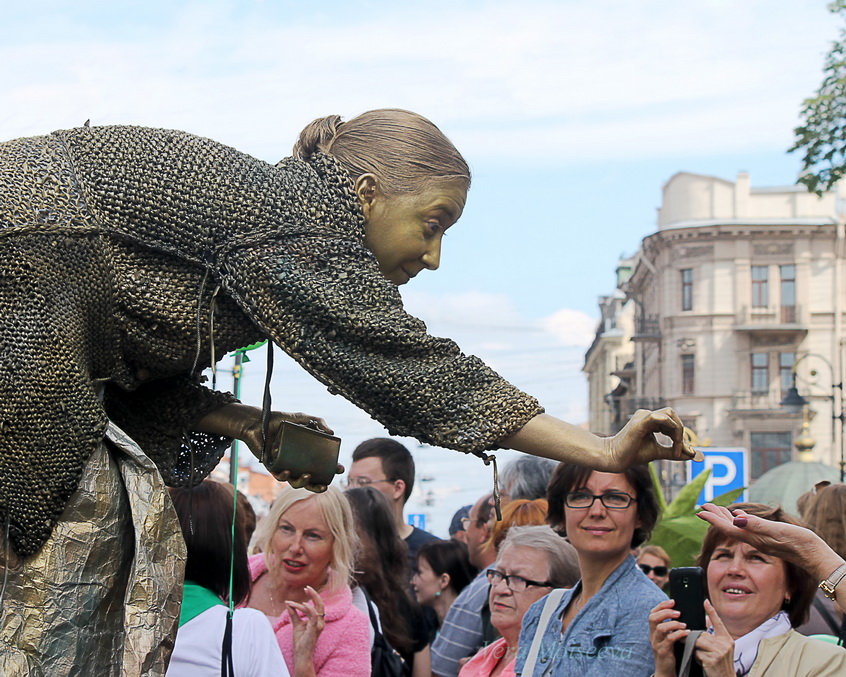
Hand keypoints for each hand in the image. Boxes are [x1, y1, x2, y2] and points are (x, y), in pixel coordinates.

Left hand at [195, 404, 341, 490]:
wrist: (259, 420)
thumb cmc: (280, 420)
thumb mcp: (302, 419)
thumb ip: (318, 422)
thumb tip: (332, 432)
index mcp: (304, 455)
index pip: (320, 466)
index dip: (330, 470)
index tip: (339, 469)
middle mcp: (295, 462)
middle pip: (309, 480)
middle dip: (318, 485)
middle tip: (325, 485)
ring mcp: (283, 466)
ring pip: (294, 482)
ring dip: (302, 483)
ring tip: (308, 477)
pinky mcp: (270, 466)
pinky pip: (278, 476)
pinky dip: (283, 476)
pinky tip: (287, 472)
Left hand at [286, 586, 325, 676]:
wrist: (301, 654)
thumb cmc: (300, 640)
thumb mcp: (296, 624)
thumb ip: (294, 614)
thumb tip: (288, 604)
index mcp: (318, 619)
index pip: (317, 605)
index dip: (312, 596)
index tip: (304, 589)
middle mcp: (321, 621)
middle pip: (321, 604)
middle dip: (314, 594)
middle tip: (307, 587)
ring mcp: (319, 625)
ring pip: (314, 609)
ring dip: (302, 604)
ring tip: (291, 603)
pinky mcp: (315, 629)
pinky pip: (314, 616)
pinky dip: (309, 609)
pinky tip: (303, 604)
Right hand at [605, 408, 699, 470]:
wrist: (615, 458)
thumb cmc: (633, 454)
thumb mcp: (659, 452)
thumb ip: (675, 452)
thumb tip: (695, 455)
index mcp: (651, 421)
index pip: (672, 421)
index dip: (682, 436)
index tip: (685, 453)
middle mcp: (647, 415)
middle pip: (673, 415)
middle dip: (681, 432)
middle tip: (680, 450)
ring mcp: (643, 416)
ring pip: (670, 414)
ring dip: (678, 431)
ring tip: (676, 448)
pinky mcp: (641, 422)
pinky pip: (660, 417)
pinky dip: (672, 429)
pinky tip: (673, 443)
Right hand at [649, 599, 685, 676]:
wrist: (666, 671)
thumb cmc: (670, 653)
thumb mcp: (668, 638)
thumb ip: (671, 628)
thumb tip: (682, 614)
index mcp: (654, 631)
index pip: (652, 613)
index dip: (661, 606)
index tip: (672, 601)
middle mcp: (653, 635)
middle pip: (653, 618)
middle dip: (666, 612)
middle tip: (678, 612)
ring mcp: (657, 643)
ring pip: (660, 628)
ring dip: (673, 624)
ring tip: (684, 624)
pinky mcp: (663, 651)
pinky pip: (669, 639)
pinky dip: (678, 634)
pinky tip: (687, 633)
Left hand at [694, 600, 733, 676]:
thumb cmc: (719, 665)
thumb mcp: (721, 650)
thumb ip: (713, 639)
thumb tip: (700, 628)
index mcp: (727, 640)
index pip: (718, 623)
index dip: (711, 611)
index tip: (705, 601)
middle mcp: (725, 644)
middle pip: (702, 634)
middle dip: (695, 640)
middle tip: (698, 649)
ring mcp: (720, 651)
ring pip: (698, 642)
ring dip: (695, 649)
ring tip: (702, 657)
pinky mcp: (713, 658)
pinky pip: (697, 653)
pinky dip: (697, 658)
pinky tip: (704, 663)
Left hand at [696, 503, 816, 569]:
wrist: (815, 557)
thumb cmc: (799, 543)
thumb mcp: (778, 531)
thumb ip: (757, 525)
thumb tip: (736, 520)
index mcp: (753, 537)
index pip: (727, 527)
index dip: (712, 518)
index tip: (699, 510)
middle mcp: (754, 539)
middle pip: (729, 526)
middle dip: (715, 516)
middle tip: (703, 505)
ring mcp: (761, 540)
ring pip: (738, 527)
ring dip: (725, 517)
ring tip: (716, 509)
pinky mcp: (768, 540)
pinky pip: (747, 529)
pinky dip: (739, 521)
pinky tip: (739, 518)